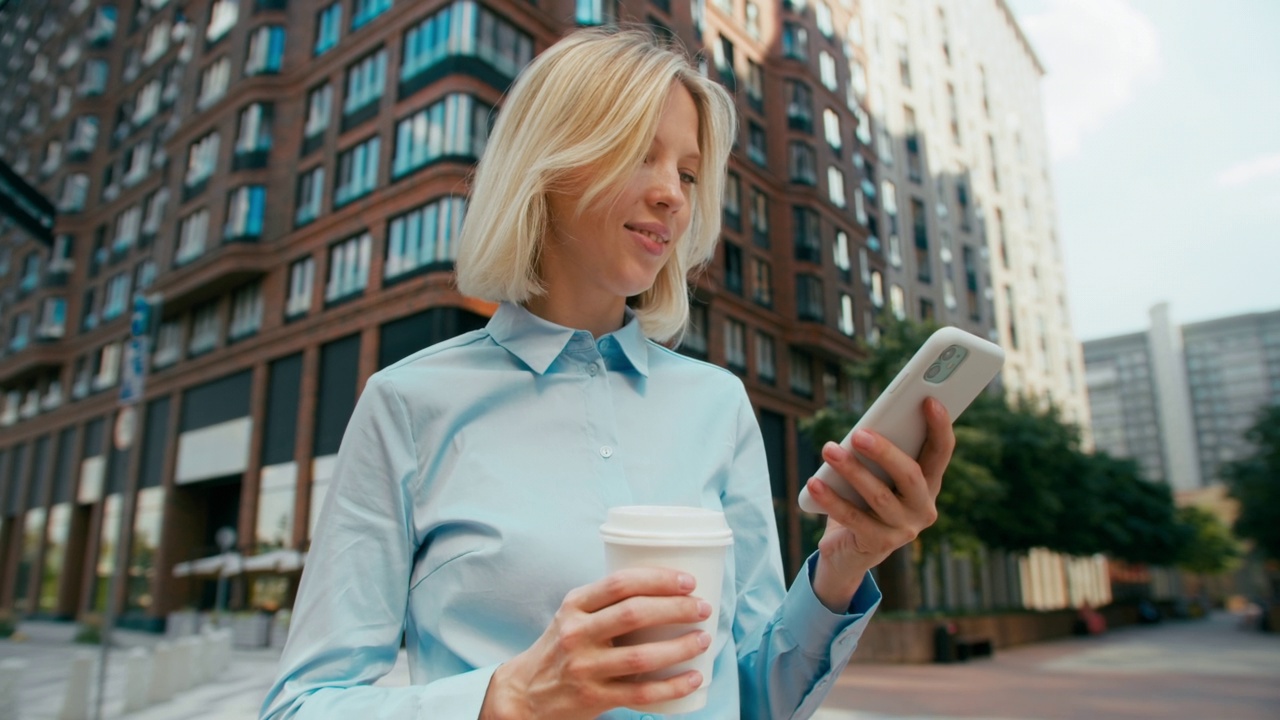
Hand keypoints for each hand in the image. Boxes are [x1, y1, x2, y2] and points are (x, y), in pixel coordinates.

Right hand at [479, 568, 712, 719]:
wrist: (526, 692)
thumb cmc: (561, 647)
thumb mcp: (572, 615)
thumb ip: (606, 602)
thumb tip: (665, 587)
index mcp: (574, 606)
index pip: (620, 584)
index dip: (658, 579)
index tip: (688, 582)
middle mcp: (576, 634)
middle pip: (634, 615)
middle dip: (676, 609)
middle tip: (702, 608)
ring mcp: (584, 668)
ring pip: (641, 657)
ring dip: (680, 647)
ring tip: (703, 640)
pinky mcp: (594, 698)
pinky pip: (641, 694)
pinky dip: (672, 686)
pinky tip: (693, 677)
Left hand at [804, 397, 955, 611]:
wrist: (849, 550)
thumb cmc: (863, 499)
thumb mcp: (876, 475)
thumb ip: (880, 455)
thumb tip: (865, 428)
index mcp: (929, 483)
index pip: (940, 453)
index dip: (939, 427)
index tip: (929, 400)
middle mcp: (923, 508)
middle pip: (910, 475)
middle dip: (884, 452)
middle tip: (858, 433)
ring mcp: (904, 530)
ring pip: (879, 496)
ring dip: (852, 470)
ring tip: (828, 450)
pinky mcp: (878, 544)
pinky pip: (853, 518)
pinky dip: (831, 499)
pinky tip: (814, 483)